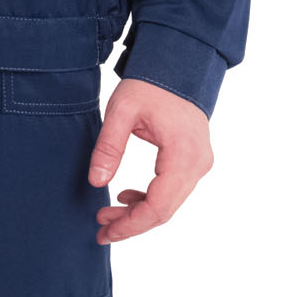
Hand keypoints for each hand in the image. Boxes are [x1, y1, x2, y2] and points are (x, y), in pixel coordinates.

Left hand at [88, 78, 213, 242]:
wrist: (179, 64)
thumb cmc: (151, 84)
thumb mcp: (122, 111)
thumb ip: (109, 147)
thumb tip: (96, 182)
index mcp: (183, 155)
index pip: (158, 206)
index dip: (130, 225)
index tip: (104, 231)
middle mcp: (197, 164)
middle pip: (164, 211)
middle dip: (131, 224)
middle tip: (100, 230)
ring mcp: (199, 163)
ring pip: (169, 203)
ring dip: (138, 213)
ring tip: (107, 215)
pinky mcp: (194, 160)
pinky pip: (173, 191)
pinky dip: (149, 199)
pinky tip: (125, 197)